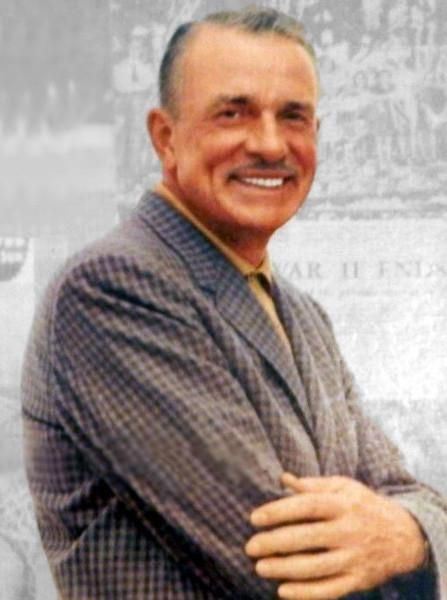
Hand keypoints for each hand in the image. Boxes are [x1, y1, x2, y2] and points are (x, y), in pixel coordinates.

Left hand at [245, 473, 426, 599]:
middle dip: (275, 543)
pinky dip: (305, 593)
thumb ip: (312, 485)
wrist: (404, 536)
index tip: (254, 518)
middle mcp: (349, 531)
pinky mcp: (358, 581)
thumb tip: (282, 479)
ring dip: (285, 569)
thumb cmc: (363, 506)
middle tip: (250, 547)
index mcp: (343, 504)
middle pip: (307, 538)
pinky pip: (329, 590)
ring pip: (316, 567)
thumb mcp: (343, 487)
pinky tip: (282, 590)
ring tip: (260, 567)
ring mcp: (355, 558)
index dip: (279, 511)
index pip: (307, 506)